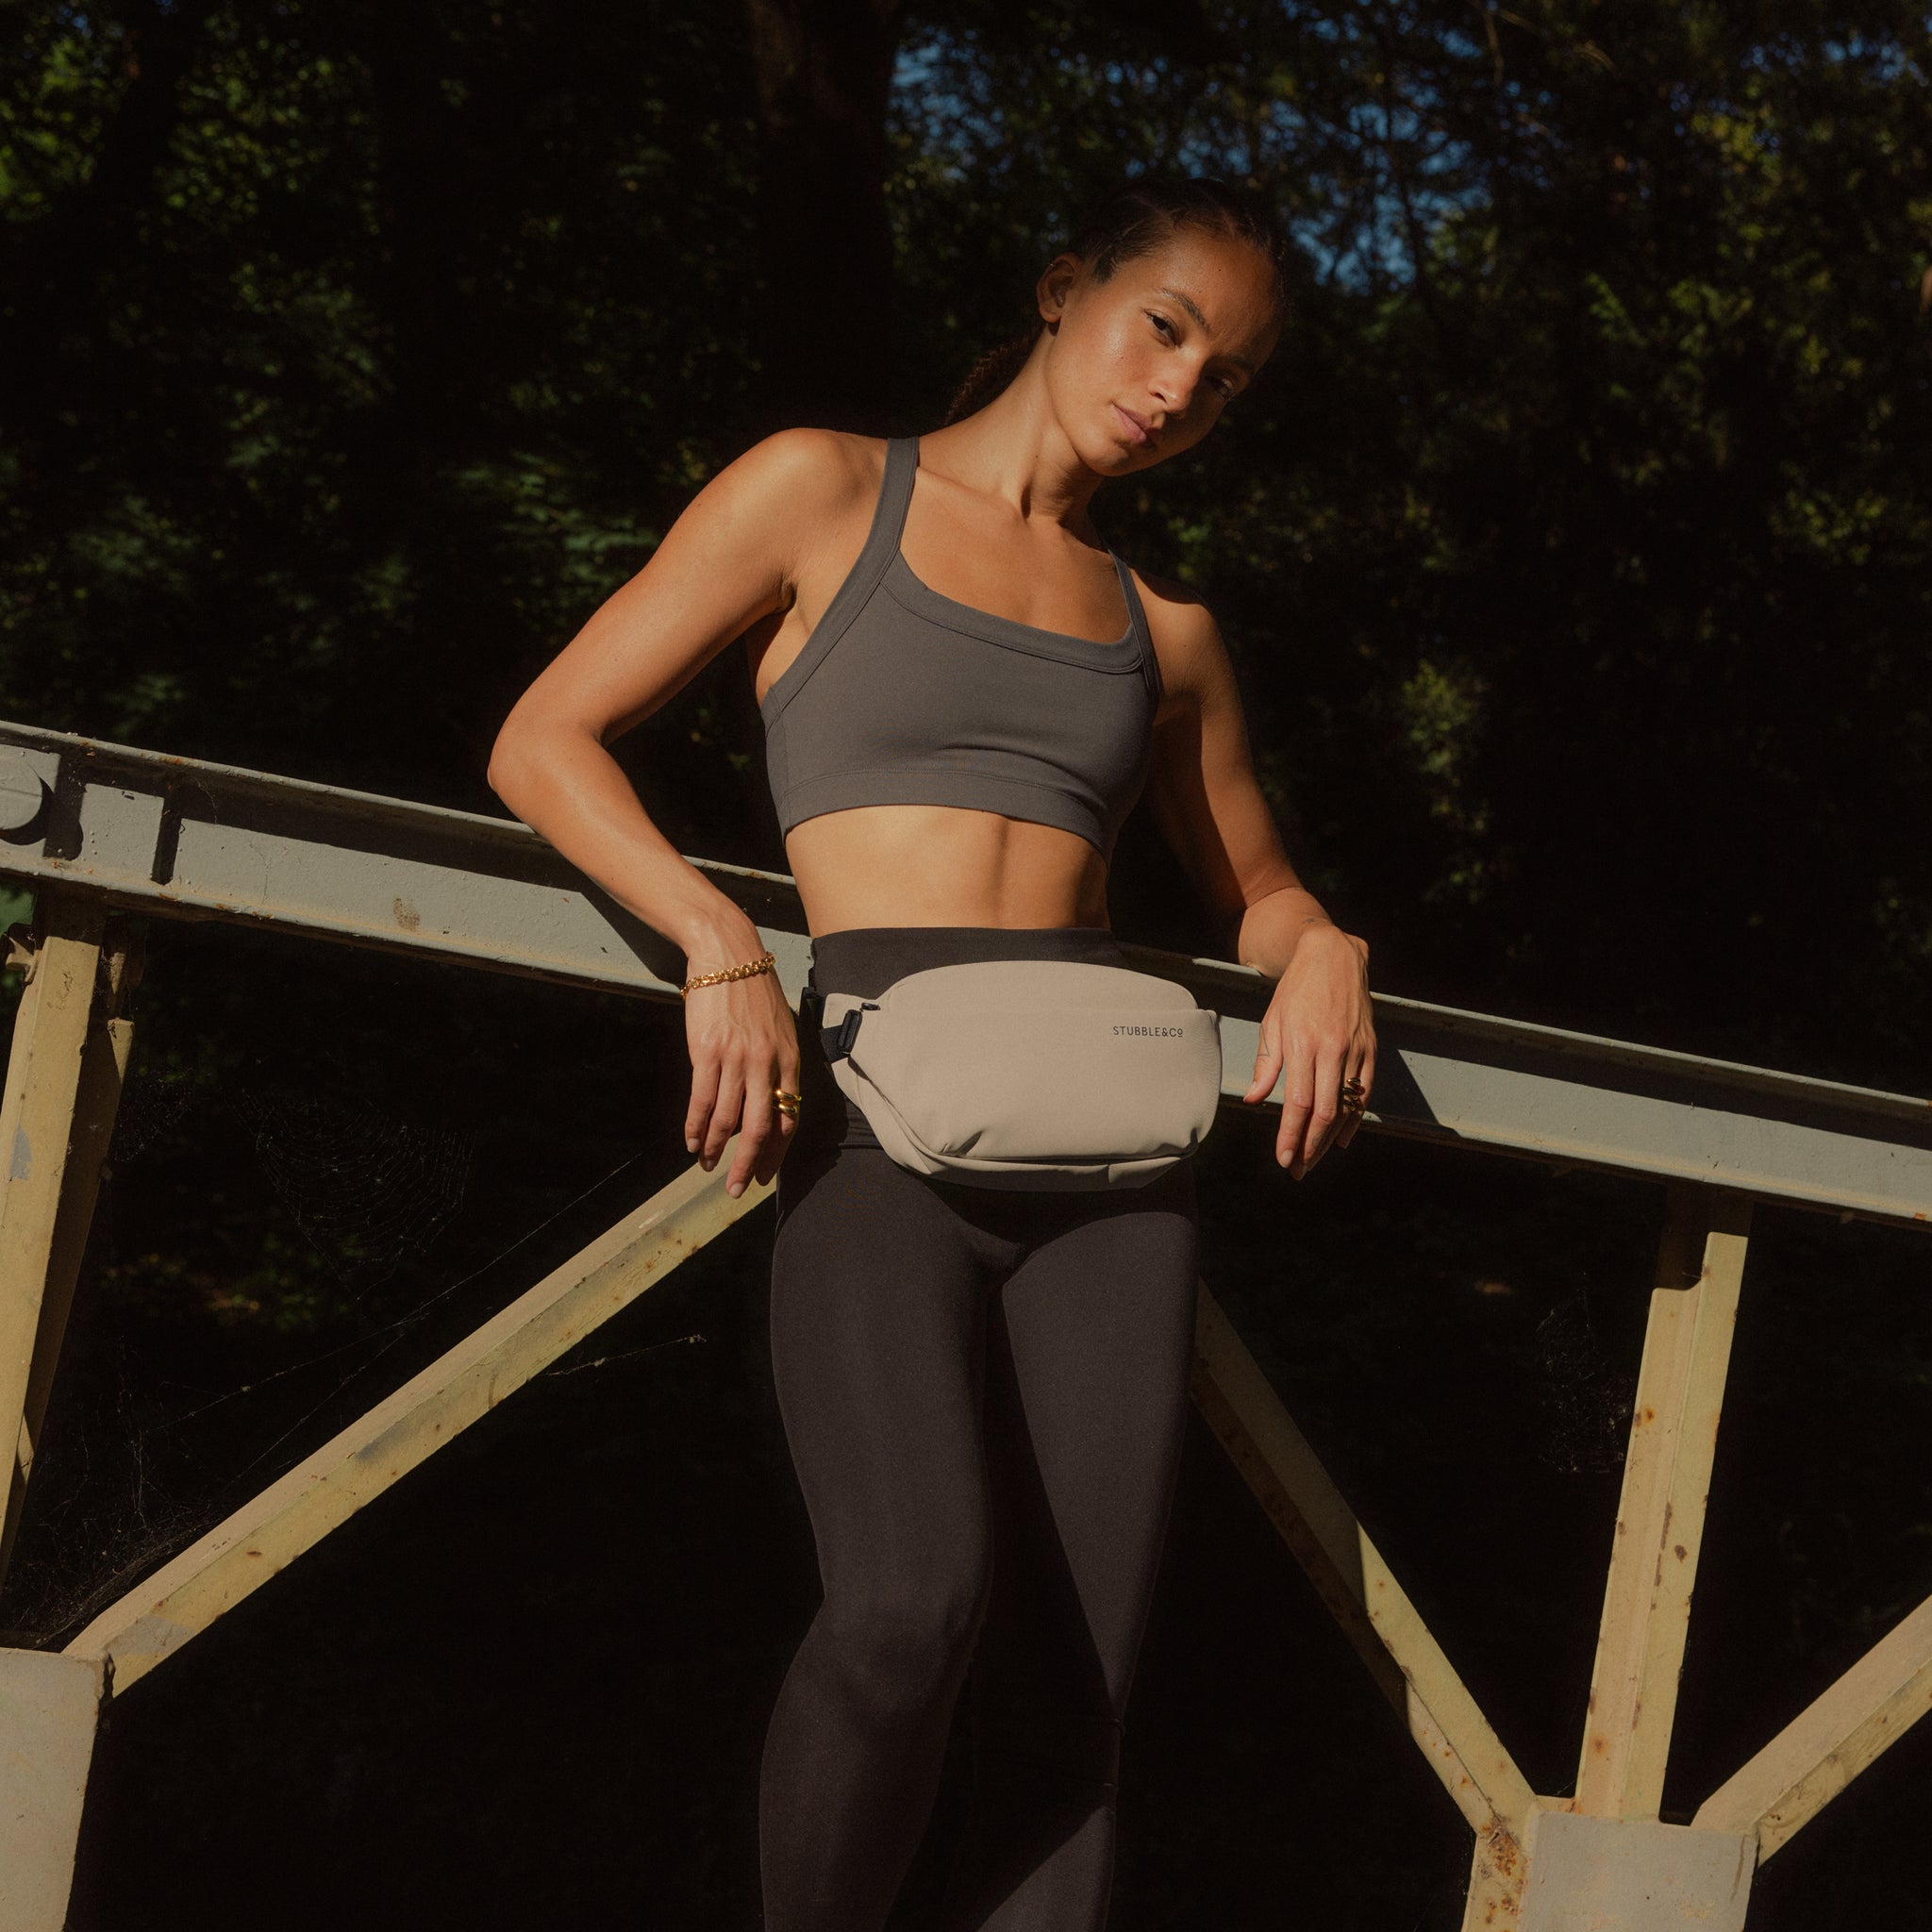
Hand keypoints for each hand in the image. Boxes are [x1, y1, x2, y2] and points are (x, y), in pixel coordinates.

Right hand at [682, 960, 800, 1195]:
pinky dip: (695, 1127)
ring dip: (714, 1149)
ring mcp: (737, 1059)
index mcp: (790, 1061)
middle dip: (748, 1165)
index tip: (766, 1175)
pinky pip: (702, 1101)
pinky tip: (690, 1143)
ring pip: (727, 1119)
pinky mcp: (707, 1052)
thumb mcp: (780, 1029)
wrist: (728, 954)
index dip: (776, 1152)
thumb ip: (778, 1065)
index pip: (788, 1119)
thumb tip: (770, 1102)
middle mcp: (767, 1064)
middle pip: (760, 1129)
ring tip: (705, 1166)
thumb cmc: (753, 992)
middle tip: (736, 1189)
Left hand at [1242, 922, 1375, 1178]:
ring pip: (1346, 1108)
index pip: (1298, 1104)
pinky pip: (1364, 1092)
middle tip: (1297, 1170)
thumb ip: (1266, 1065)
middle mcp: (1331, 1049)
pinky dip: (1354, 1120)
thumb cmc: (1295, 992)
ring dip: (1330, 1140)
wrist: (1333, 957)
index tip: (1283, 1160)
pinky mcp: (1371, 1048)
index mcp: (1301, 1044)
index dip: (1291, 1137)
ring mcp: (1355, 1049)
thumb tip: (1255, 1101)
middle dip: (1310, 1148)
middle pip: (1324, 1113)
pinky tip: (1340, 1138)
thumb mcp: (1271, 1023)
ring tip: (1314, 1160)